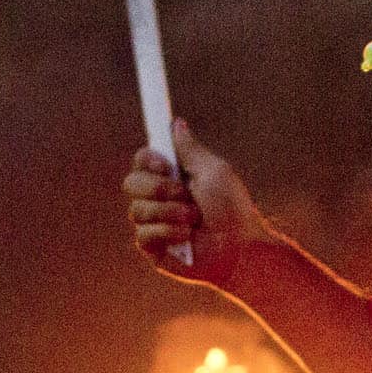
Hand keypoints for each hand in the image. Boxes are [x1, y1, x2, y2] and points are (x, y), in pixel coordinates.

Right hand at [122, 119, 266, 287]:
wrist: (240, 248)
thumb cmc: (233, 210)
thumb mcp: (213, 171)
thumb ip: (190, 150)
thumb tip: (176, 123)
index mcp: (172, 178)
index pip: (142, 161)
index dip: (146, 159)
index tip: (164, 164)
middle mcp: (159, 200)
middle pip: (131, 183)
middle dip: (157, 188)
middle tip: (184, 194)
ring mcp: (154, 224)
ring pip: (137, 210)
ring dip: (169, 212)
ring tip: (194, 219)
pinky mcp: (154, 249)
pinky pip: (143, 235)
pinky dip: (167, 232)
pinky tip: (187, 238)